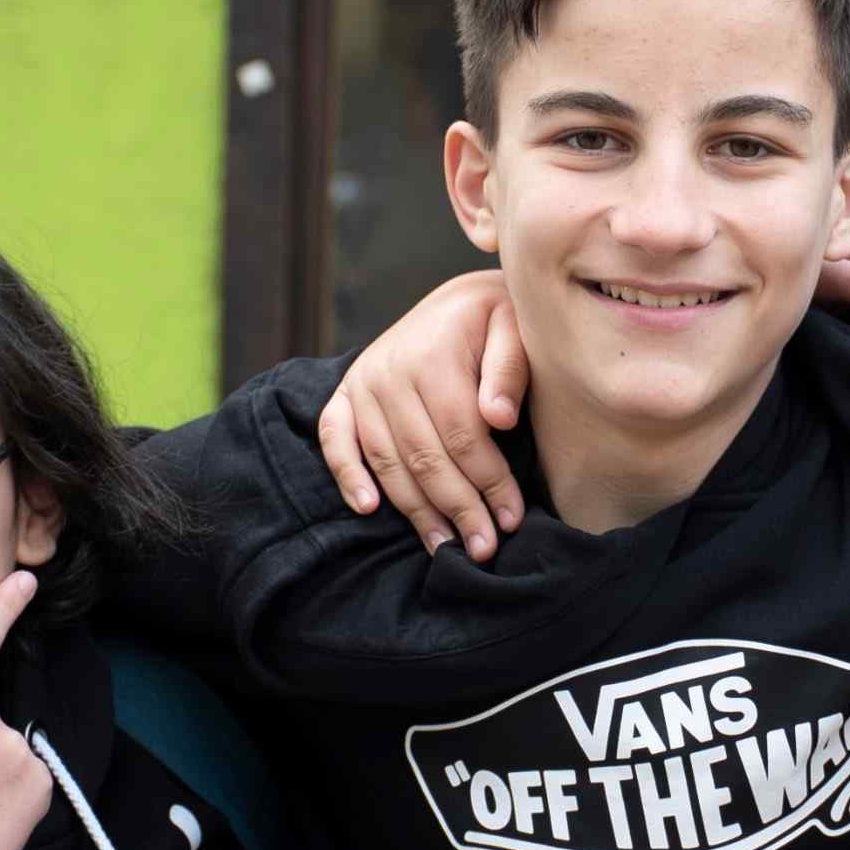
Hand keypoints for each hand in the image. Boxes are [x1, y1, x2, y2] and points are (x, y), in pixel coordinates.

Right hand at [319, 268, 526, 561]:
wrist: (456, 301)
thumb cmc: (496, 322)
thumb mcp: (515, 329)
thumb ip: (510, 369)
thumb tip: (500, 418)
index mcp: (433, 355)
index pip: (462, 435)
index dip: (489, 482)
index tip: (512, 519)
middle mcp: (389, 371)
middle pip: (423, 456)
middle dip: (458, 508)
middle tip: (484, 548)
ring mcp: (362, 383)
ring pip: (386, 460)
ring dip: (414, 510)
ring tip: (444, 546)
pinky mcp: (344, 394)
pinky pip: (334, 439)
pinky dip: (346, 474)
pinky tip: (368, 508)